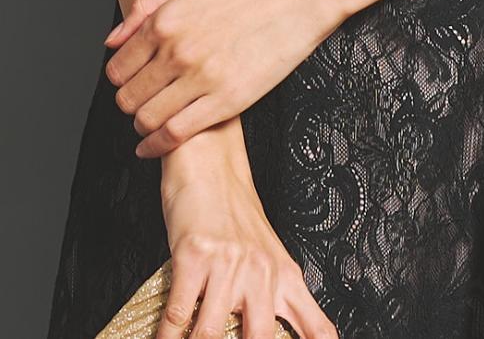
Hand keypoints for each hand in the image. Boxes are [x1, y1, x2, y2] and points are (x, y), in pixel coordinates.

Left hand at [104, 0, 342, 156]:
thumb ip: (147, 6)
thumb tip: (112, 39)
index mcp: (166, 21)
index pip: (119, 67)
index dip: (119, 77)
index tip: (129, 79)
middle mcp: (177, 52)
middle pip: (129, 97)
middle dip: (129, 102)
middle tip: (140, 100)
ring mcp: (202, 79)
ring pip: (148, 119)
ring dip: (142, 124)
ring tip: (149, 120)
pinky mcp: (227, 101)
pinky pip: (177, 134)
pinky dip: (158, 146)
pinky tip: (153, 146)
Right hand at [158, 128, 337, 338]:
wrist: (209, 161)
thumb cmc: (233, 211)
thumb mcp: (267, 253)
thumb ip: (274, 297)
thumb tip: (265, 336)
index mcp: (285, 275)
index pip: (316, 328)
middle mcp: (262, 272)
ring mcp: (228, 263)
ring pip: (212, 333)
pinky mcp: (195, 255)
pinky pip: (179, 313)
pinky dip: (167, 335)